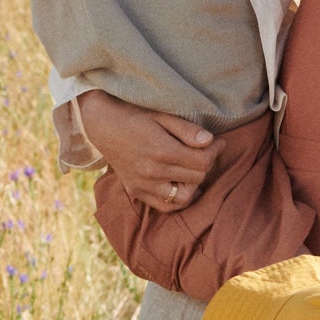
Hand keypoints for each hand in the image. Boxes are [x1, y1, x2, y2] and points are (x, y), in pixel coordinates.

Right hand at [76, 88, 215, 214]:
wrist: (102, 124)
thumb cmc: (134, 115)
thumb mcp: (162, 114)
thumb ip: (187, 130)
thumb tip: (210, 141)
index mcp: (162, 151)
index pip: (203, 161)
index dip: (216, 150)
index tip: (218, 141)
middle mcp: (153, 172)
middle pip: (197, 178)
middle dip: (207, 163)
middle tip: (206, 151)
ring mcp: (143, 185)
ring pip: (184, 197)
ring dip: (194, 184)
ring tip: (192, 169)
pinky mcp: (136, 191)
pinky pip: (165, 205)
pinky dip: (177, 199)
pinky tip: (181, 184)